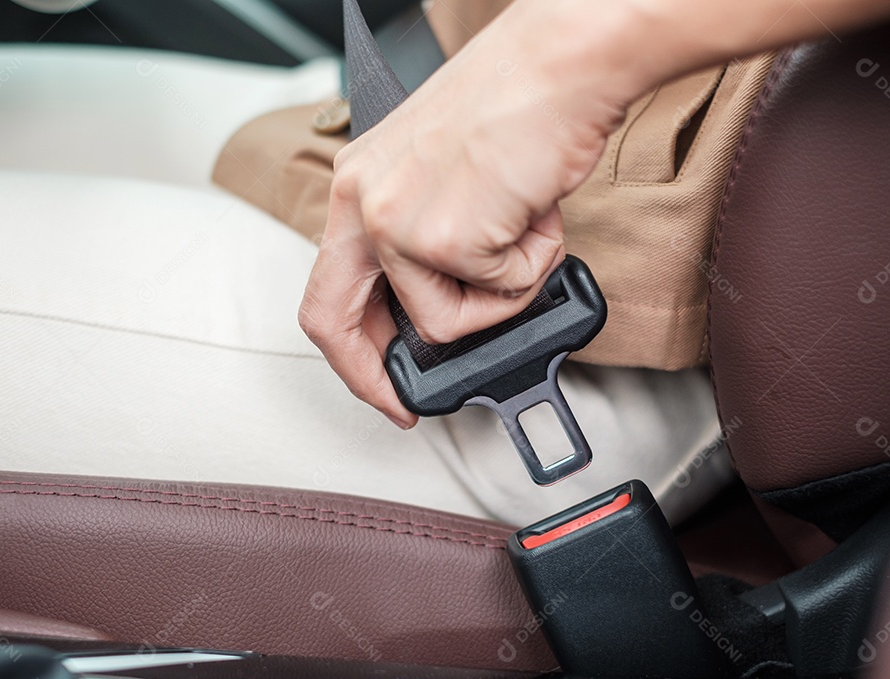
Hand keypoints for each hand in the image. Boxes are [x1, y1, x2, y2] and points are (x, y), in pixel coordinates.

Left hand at [299, 0, 631, 428]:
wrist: (562, 64)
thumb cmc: (519, 106)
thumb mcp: (441, 174)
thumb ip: (424, 239)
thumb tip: (437, 310)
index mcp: (358, 184)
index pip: (327, 286)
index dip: (349, 347)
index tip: (379, 375)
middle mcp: (362, 202)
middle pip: (335, 321)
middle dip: (370, 377)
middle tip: (403, 403)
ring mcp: (397, 221)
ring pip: (444, 320)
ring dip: (499, 296)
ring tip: (523, 234)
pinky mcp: (444, 238)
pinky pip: (497, 298)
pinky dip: (532, 268)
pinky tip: (535, 214)